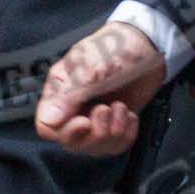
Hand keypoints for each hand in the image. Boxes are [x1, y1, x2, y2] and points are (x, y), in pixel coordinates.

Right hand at [35, 21, 165, 155]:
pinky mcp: (114, 123)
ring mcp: (94, 117)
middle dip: (94, 134)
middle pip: (72, 142)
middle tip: (106, 110)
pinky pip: (114, 145)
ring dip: (113, 133)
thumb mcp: (92, 68)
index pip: (47, 127)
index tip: (85, 122)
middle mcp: (73, 107)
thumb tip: (49, 120)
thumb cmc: (115, 48)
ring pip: (94, 147)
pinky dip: (125, 135)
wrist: (147, 45)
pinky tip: (130, 115)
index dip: (65, 132)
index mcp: (60, 91)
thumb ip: (70, 94)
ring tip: (121, 108)